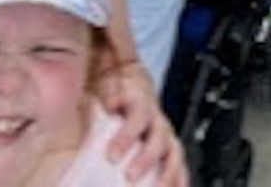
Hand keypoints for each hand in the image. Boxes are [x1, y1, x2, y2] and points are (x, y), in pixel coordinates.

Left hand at [96, 60, 188, 186]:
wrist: (131, 93)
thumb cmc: (111, 100)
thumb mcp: (100, 96)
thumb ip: (94, 106)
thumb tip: (89, 114)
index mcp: (139, 103)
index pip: (137, 115)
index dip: (127, 135)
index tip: (111, 155)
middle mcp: (157, 119)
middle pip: (158, 137)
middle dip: (146, 158)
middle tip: (130, 176)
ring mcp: (167, 136)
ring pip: (174, 153)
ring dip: (168, 174)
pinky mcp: (171, 152)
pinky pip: (180, 167)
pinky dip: (180, 180)